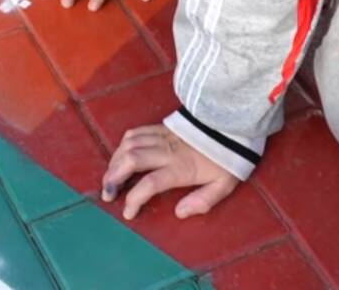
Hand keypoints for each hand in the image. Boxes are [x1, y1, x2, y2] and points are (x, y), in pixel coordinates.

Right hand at [102, 124, 238, 220]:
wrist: (230, 126)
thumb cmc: (226, 159)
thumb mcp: (224, 185)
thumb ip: (203, 201)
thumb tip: (180, 212)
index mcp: (181, 167)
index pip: (150, 183)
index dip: (135, 199)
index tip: (128, 213)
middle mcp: (167, 150)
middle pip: (131, 160)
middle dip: (113, 178)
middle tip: (108, 194)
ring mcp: (162, 136)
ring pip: (129, 146)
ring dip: (115, 163)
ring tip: (110, 179)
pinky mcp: (161, 127)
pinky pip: (135, 133)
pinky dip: (122, 145)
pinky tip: (120, 156)